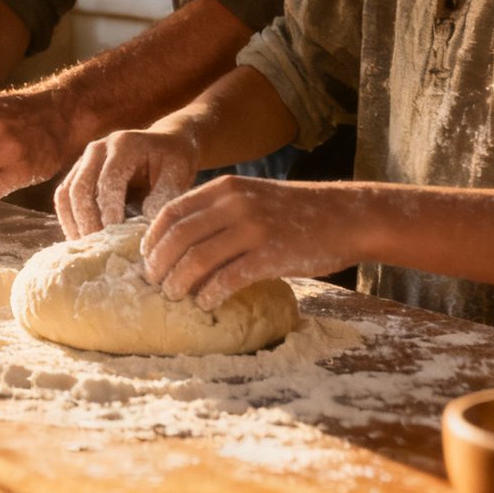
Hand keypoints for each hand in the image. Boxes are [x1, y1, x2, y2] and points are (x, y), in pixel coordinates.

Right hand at [55, 127, 201, 238]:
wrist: (164, 142)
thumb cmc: (173, 160)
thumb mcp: (177, 173)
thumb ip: (163, 197)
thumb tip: (146, 227)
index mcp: (123, 145)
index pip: (109, 179)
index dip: (110, 209)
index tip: (117, 236)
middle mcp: (97, 149)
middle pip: (80, 187)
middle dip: (87, 221)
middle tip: (99, 247)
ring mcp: (84, 160)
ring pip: (66, 194)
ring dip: (74, 223)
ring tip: (88, 247)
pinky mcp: (77, 173)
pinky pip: (63, 198)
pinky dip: (69, 220)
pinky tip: (82, 239)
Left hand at [140, 178, 362, 310]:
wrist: (347, 217)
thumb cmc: (296, 211)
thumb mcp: (251, 196)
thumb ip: (218, 210)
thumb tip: (180, 239)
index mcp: (224, 188)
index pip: (171, 213)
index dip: (153, 239)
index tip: (146, 258)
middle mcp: (234, 204)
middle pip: (178, 238)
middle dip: (160, 264)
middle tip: (155, 284)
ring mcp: (253, 228)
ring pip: (197, 260)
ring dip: (180, 283)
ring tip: (175, 297)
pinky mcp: (271, 255)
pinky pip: (228, 279)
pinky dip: (210, 294)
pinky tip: (207, 304)